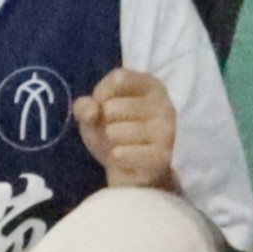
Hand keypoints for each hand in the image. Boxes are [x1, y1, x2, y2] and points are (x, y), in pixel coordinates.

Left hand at [78, 66, 180, 189]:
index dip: (101, 95)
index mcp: (151, 86)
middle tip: (114, 132)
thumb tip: (90, 111)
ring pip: (115, 132)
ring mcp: (167, 130)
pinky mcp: (163, 156)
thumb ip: (85, 107)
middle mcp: (164, 104)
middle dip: (104, 123)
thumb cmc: (117, 135)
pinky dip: (116, 158)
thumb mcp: (96, 116)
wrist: (137, 173)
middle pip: (112, 107)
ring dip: (109, 143)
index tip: (103, 107)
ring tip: (121, 146)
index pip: (118, 78)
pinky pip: (122, 154)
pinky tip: (124, 157)